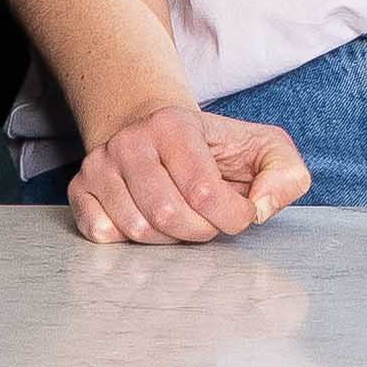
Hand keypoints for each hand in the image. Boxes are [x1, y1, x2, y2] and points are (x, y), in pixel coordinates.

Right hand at [64, 104, 309, 246]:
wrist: (152, 126)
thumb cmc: (214, 147)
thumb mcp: (265, 147)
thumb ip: (286, 174)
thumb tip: (262, 208)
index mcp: (175, 126)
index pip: (204, 192)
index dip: (232, 217)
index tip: (240, 212)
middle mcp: (130, 142)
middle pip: (168, 214)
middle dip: (201, 231)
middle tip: (209, 220)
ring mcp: (100, 165)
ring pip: (137, 229)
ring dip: (169, 238)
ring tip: (182, 219)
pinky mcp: (80, 187)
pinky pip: (101, 232)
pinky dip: (131, 240)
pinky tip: (149, 221)